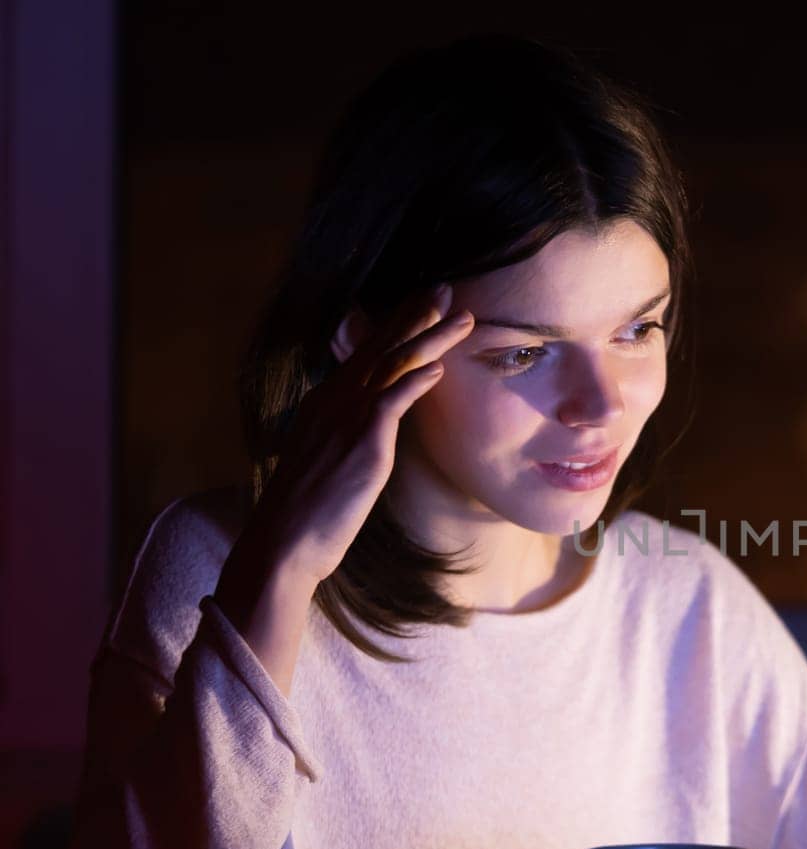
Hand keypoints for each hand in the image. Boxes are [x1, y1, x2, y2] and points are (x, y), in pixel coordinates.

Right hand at [246, 282, 474, 585]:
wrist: (284, 542)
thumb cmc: (306, 511)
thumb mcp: (327, 459)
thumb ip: (348, 432)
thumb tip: (372, 423)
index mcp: (325, 403)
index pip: (365, 353)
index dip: (394, 325)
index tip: (420, 303)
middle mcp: (334, 401)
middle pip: (380, 347)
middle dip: (414, 315)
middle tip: (445, 288)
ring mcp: (346, 419)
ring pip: (392, 365)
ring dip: (429, 338)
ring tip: (461, 317)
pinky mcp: (362, 443)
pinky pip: (391, 401)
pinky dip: (415, 380)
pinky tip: (439, 368)